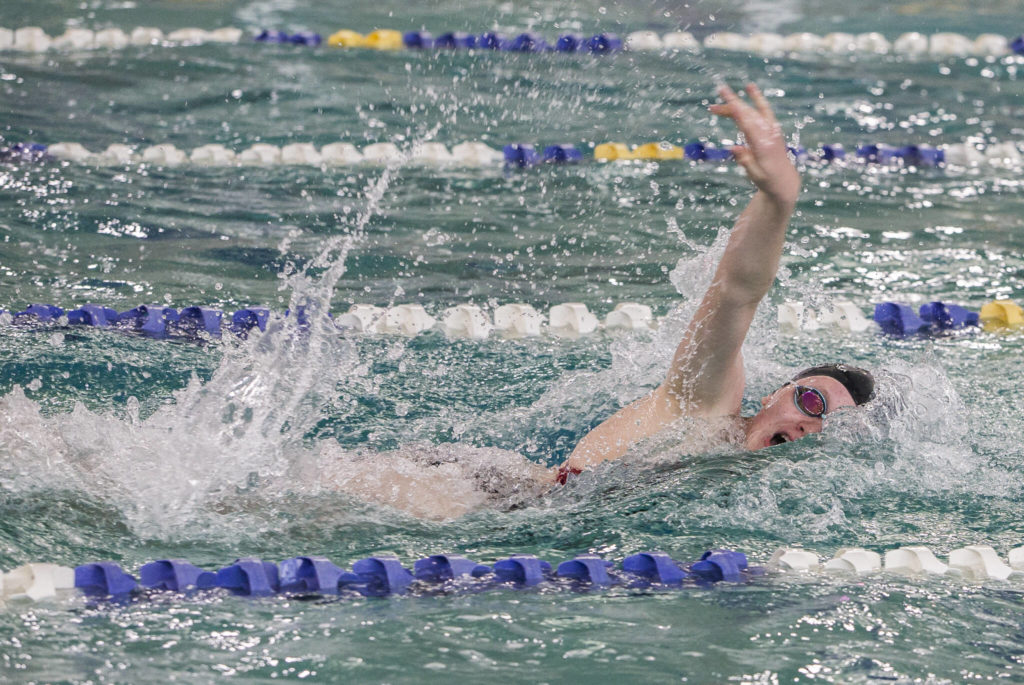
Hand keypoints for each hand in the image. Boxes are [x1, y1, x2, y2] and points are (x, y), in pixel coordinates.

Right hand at [709, 83, 800, 206]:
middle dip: (733, 103)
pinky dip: (756, 99)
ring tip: (723, 93)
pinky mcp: (772, 128)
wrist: (784, 181)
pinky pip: (763, 110)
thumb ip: (745, 160)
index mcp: (763, 146)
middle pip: (749, 114)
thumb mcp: (754, 175)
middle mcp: (768, 134)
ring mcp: (771, 130)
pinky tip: (750, 88)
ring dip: (738, 102)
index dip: (738, 113)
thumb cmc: (767, 179)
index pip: (748, 125)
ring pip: (753, 111)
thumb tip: (733, 148)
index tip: (729, 103)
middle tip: (718, 93)